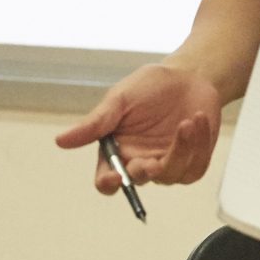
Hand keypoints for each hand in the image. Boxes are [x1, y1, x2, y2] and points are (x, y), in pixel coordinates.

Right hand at [56, 63, 223, 188]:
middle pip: (138, 181)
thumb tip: (61, 141)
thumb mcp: (119, 100)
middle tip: (153, 159)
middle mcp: (139, 161)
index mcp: (117, 150)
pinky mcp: (192, 162)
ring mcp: (167, 164)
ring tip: (188, 121)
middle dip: (146, 170)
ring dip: (181, 149)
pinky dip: (198, 144)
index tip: (113, 177)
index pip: (107, 178)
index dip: (109, 183)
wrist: (189, 76)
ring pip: (170, 175)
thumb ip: (95, 123)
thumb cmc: (151, 86)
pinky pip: (194, 166)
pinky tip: (196, 120)